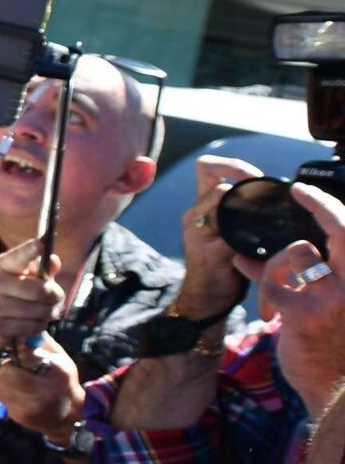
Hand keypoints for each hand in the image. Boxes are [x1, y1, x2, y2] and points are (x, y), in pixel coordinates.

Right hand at [0, 238, 64, 351]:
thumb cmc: (14, 292)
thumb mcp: (26, 276)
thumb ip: (42, 269)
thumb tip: (53, 261)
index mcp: (1, 265)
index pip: (19, 257)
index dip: (30, 251)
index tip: (41, 244)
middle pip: (40, 290)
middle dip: (56, 296)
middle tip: (57, 298)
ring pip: (40, 310)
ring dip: (50, 312)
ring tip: (47, 311)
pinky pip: (34, 326)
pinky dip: (40, 325)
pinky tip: (34, 321)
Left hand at [0, 335, 85, 441]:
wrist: (66, 418)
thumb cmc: (63, 383)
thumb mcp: (62, 360)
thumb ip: (44, 344)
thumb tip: (25, 329)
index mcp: (59, 374)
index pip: (26, 356)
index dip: (20, 353)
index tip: (23, 355)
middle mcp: (44, 393)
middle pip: (7, 369)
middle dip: (10, 365)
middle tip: (19, 368)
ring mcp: (30, 407)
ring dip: (5, 377)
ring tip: (20, 380)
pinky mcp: (18, 416)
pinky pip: (0, 394)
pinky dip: (6, 390)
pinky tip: (19, 392)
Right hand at [173, 154, 262, 320]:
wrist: (206, 297)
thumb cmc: (223, 263)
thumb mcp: (227, 230)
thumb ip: (238, 211)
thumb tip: (271, 195)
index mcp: (199, 206)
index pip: (207, 168)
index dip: (233, 166)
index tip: (255, 176)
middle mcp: (193, 215)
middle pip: (218, 185)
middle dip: (245, 186)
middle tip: (267, 194)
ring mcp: (197, 233)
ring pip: (224, 206)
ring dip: (249, 212)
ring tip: (265, 224)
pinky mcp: (209, 253)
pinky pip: (233, 236)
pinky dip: (251, 239)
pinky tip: (260, 246)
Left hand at [257, 185, 344, 405]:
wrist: (341, 390)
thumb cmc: (336, 345)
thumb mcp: (335, 307)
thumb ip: (314, 276)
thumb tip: (266, 251)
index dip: (329, 206)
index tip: (304, 189)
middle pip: (341, 229)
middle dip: (320, 204)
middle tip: (299, 192)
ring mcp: (335, 298)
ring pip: (296, 253)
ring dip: (277, 267)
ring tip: (276, 290)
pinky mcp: (307, 315)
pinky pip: (273, 284)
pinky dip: (262, 284)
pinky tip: (264, 303)